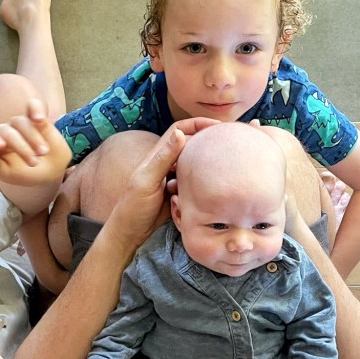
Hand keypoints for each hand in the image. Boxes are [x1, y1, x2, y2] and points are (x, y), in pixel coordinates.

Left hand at [0, 98, 71, 185]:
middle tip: (34, 162)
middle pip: (5, 130)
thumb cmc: (27, 173)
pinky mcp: (37, 117)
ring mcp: (21, 123)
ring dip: (33, 137)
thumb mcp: (10, 174)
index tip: (0, 146)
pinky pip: (34, 105)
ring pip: (20, 121)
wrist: (53, 171)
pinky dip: (36, 109)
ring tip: (43, 152)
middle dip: (20, 147)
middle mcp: (5, 131)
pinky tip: (39, 118)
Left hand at [107, 118, 218, 246]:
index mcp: (158, 156)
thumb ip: (163, 158)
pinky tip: (213, 188)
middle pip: (190, 145)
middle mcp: (167, 164)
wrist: (130, 234)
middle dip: (207, 142)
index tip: (218, 126)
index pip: (180, 130)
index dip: (197, 123)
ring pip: (194, 165)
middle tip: (230, 144)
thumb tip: (180, 133)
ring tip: (226, 165)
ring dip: (207, 164)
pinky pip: (195, 184)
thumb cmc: (133, 207)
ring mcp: (173, 180)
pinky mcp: (179, 195)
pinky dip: (203, 184)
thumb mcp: (147, 181)